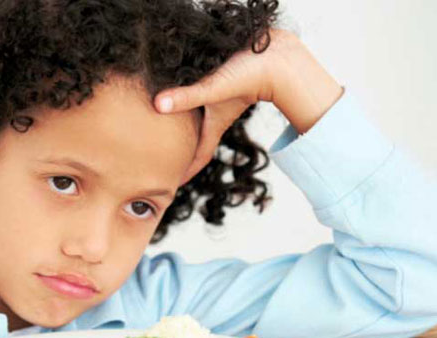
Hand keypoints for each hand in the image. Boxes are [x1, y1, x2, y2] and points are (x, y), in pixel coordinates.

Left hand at [154, 29, 343, 178]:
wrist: (280, 53)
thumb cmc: (252, 73)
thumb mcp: (217, 88)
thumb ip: (188, 96)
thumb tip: (157, 105)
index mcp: (214, 123)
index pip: (199, 156)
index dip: (185, 172)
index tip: (171, 186)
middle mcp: (215, 114)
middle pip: (195, 141)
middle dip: (181, 153)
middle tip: (162, 164)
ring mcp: (219, 99)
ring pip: (196, 119)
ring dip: (182, 125)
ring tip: (163, 131)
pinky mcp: (221, 81)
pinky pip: (200, 96)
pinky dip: (188, 99)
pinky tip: (176, 91)